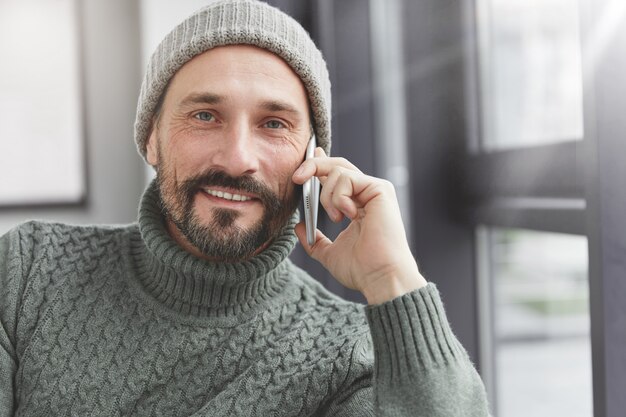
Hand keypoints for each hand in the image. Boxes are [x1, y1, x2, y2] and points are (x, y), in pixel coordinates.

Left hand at [292, 148, 426, 303]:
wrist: (380, 277)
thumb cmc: (362, 269)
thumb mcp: (329, 253)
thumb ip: (314, 240)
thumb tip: (298, 227)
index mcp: (358, 205)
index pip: (337, 177)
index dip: (319, 165)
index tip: (304, 164)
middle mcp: (368, 194)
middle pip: (337, 165)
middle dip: (313, 165)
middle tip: (296, 178)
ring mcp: (375, 190)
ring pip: (338, 171)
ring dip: (327, 195)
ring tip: (337, 218)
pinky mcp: (380, 189)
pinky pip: (347, 178)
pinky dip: (339, 196)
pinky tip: (348, 215)